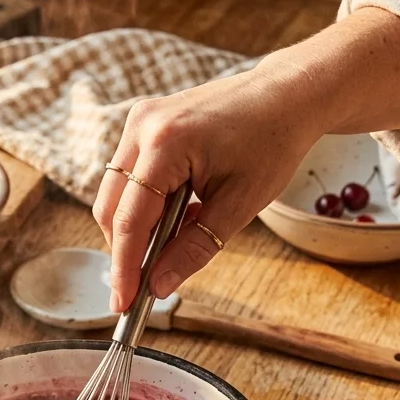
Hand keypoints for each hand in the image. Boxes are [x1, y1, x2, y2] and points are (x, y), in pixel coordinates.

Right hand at [93, 66, 323, 311]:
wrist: (288, 95)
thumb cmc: (272, 142)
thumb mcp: (238, 206)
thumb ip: (193, 249)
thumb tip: (158, 286)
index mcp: (165, 144)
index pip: (130, 220)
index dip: (124, 268)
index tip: (123, 304)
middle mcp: (142, 127)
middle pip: (112, 208)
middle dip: (126, 250)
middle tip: (146, 285)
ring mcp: (140, 121)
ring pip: (117, 194)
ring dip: (138, 227)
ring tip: (176, 242)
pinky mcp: (144, 123)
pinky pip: (130, 177)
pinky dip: (146, 205)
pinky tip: (179, 215)